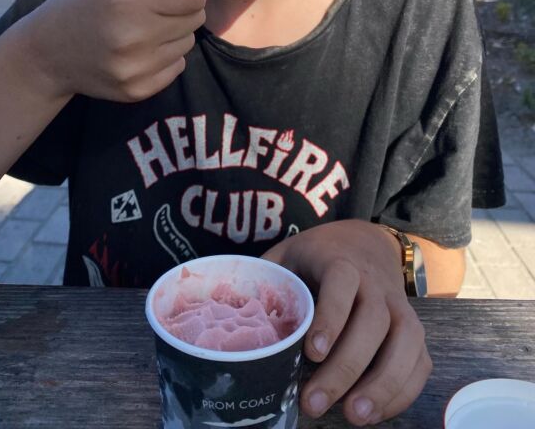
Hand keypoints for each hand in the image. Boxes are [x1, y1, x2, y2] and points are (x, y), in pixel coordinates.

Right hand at [22, 0, 214, 101]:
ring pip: (189, 43)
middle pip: (196, 18)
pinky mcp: (138, 90)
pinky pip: (177, 67)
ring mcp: (136, 68)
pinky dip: (165, 57)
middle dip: (181, 8)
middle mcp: (134, 36)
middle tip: (151, 8)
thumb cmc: (83, 0)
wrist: (47, 53)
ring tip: (141, 29)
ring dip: (173, 33)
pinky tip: (138, 50)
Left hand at [263, 220, 431, 425]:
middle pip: (373, 322)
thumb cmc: (315, 257)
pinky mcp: (413, 329)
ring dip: (384, 384)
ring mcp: (399, 305)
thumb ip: (267, 282)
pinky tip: (374, 413)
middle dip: (347, 366)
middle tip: (315, 402)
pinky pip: (419, 361)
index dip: (330, 316)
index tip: (311, 352)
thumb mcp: (286, 256)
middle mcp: (375, 282)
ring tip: (354, 417)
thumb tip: (234, 320)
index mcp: (340, 260)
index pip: (341, 282)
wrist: (364, 242)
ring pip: (405, 342)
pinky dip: (403, 390)